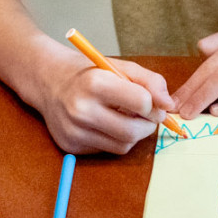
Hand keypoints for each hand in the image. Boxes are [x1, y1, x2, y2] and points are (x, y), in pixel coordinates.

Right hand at [31, 50, 173, 153]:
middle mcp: (81, 109)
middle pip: (133, 131)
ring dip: (133, 134)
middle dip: (149, 125)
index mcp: (95, 83)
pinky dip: (115, 140)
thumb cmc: (89, 73)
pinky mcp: (71, 146)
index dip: (153, 104)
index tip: (152, 102)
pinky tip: (106, 125)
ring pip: (123, 145)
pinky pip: (108, 150)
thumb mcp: (120, 67)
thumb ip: (150, 82)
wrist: (48, 82)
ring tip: (126, 118)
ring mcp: (74, 131)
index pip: (142, 102)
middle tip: (148, 116)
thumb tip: (169, 105)